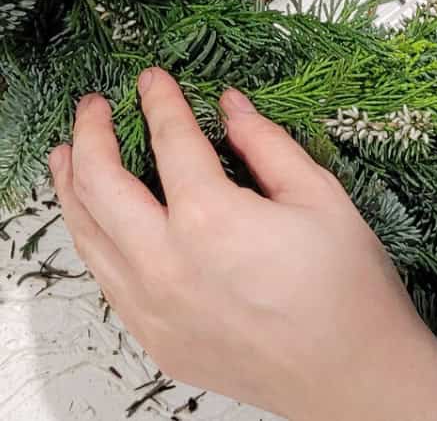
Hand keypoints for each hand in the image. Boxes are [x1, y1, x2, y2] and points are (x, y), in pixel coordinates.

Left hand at [49, 69, 436, 420]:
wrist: (352, 376)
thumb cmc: (346, 287)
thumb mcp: (318, 195)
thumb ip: (265, 143)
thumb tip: (230, 105)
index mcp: (211, 219)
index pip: (169, 139)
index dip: (158, 100)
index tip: (152, 77)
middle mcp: (167, 265)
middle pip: (100, 184)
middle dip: (91, 134)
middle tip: (94, 105)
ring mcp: (154, 308)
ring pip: (88, 234)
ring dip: (71, 186)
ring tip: (66, 154)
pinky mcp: (156, 339)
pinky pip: (106, 278)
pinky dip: (92, 237)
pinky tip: (97, 220)